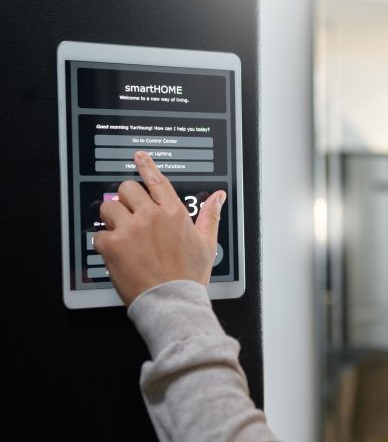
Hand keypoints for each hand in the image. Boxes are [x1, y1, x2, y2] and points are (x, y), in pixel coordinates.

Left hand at [94, 151, 225, 305]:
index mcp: (174, 212)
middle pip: (127, 189)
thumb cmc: (189, 275)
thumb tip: (218, 198)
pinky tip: (117, 252)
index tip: (139, 157)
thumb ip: (210, 216)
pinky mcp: (112, 245)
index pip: (156, 180)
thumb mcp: (207, 243)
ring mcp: (130, 229)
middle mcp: (151, 216)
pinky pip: (99, 232)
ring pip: (109, 206)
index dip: (146, 165)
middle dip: (127, 199)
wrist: (171, 299)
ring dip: (112, 218)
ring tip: (122, 234)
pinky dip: (104, 241)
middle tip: (130, 214)